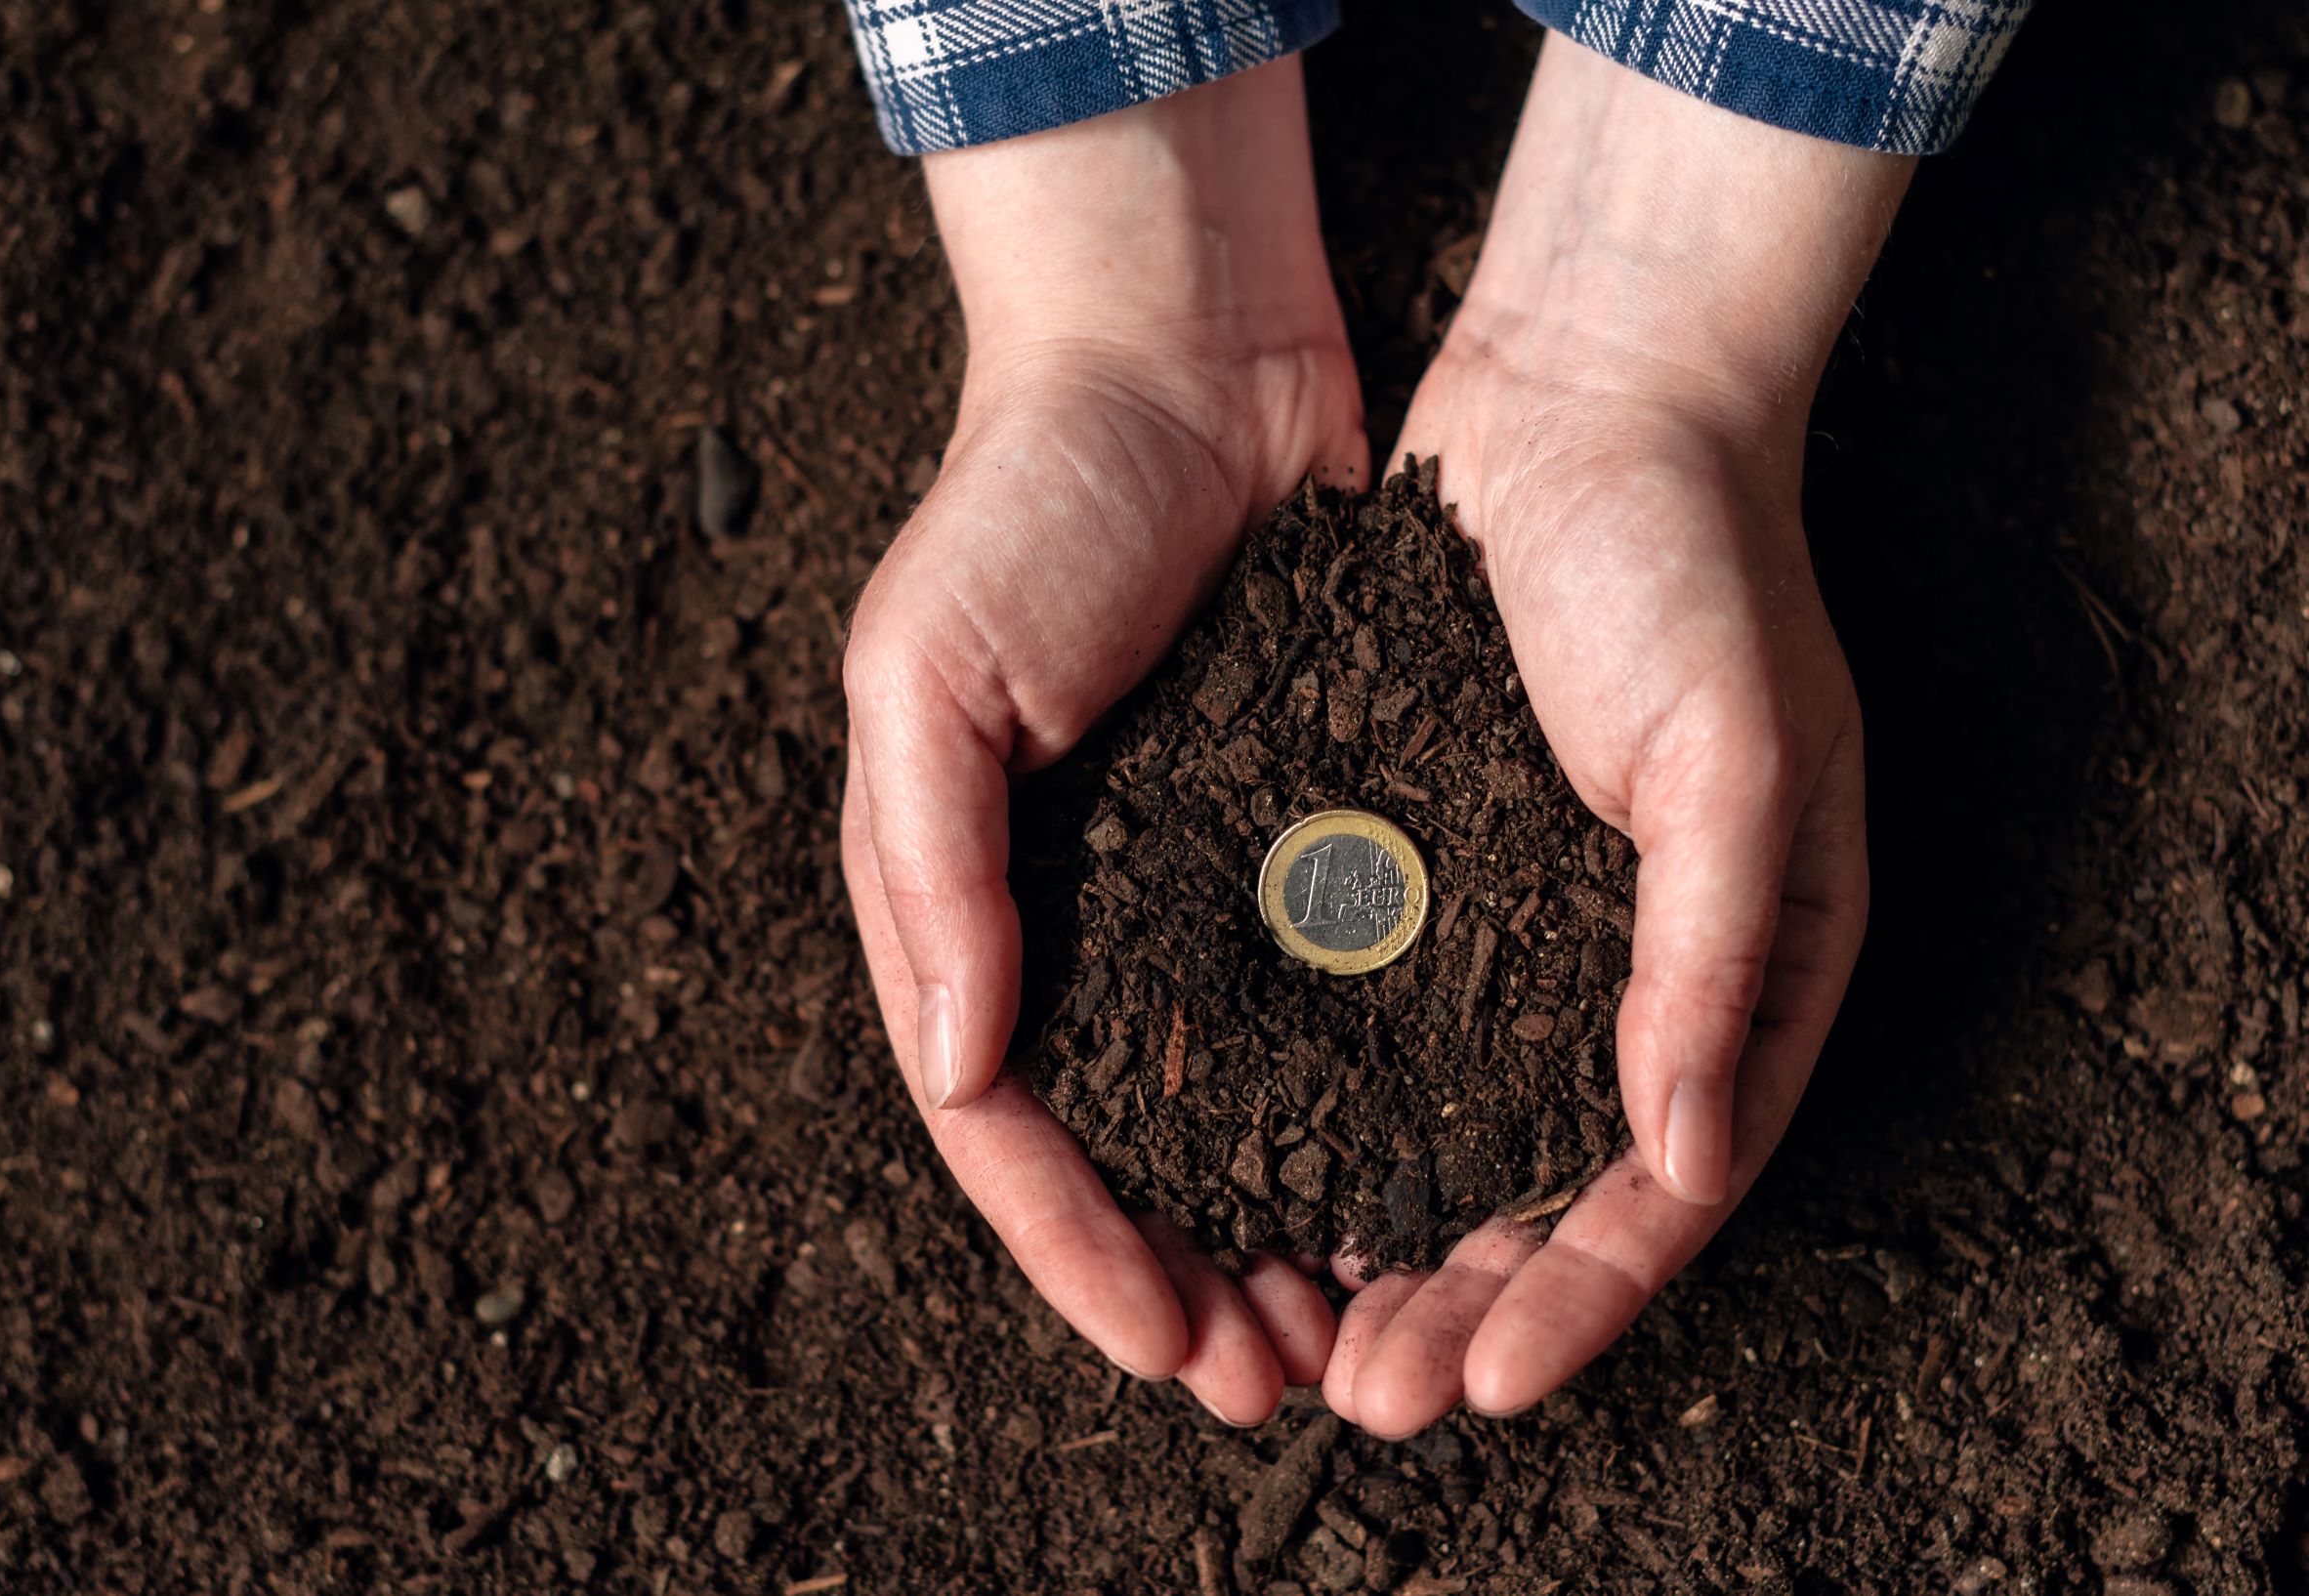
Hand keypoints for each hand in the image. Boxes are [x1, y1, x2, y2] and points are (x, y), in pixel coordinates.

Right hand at [839, 62, 1366, 1423]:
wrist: (1185, 351)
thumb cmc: (1030, 497)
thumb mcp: (927, 671)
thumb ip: (931, 871)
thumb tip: (963, 1069)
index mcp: (963, 898)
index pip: (1005, 1123)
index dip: (1080, 1251)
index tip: (1170, 1345)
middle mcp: (1069, 914)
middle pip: (1121, 1147)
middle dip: (1185, 1275)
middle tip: (1276, 1376)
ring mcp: (1184, 883)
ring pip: (1228, 1102)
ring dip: (1275, 1217)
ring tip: (1350, 1315)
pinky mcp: (1293, 835)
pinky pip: (1320, 1003)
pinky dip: (1350, 1101)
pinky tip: (1410, 1168)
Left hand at [1321, 36, 1904, 1436]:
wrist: (1582, 399)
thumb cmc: (1696, 565)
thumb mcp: (1741, 758)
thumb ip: (1723, 959)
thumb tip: (1685, 1158)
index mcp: (1738, 972)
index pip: (1663, 1188)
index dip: (1578, 1300)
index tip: (1481, 1378)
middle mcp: (1624, 972)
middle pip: (1541, 1193)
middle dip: (1455, 1302)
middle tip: (1362, 1392)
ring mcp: (1518, 924)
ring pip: (1444, 1133)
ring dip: (1374, 1237)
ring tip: (1289, 1325)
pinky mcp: (1423, 865)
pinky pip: (1373, 1024)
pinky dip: (1323, 1113)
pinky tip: (1249, 1171)